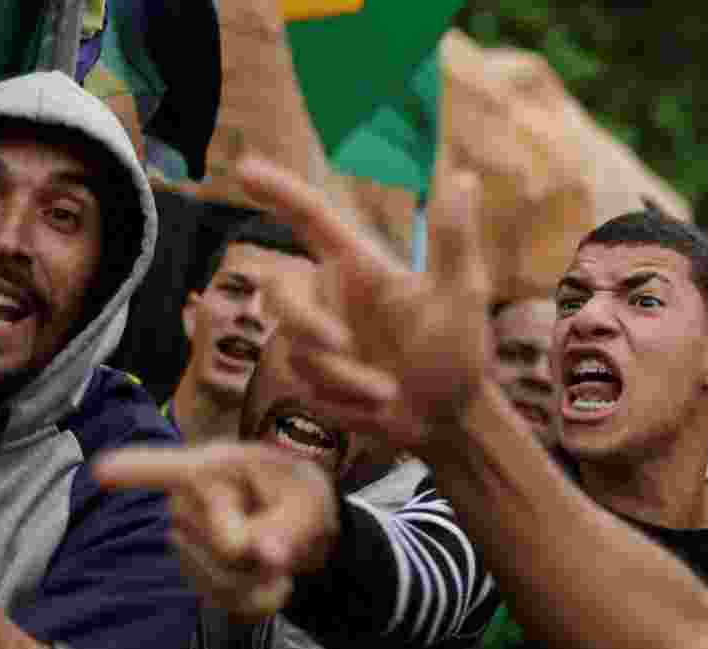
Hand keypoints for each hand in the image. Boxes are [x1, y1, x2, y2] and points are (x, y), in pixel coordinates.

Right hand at [94, 442, 338, 618]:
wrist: (298, 522)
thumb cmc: (298, 496)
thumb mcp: (309, 503)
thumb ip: (288, 528)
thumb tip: (267, 556)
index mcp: (214, 469)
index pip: (166, 469)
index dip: (134, 471)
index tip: (101, 471)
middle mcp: (187, 500)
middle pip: (224, 548)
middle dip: (262, 554)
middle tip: (285, 537)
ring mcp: (183, 538)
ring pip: (224, 583)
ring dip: (262, 581)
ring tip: (277, 556)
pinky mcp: (192, 571)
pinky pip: (227, 604)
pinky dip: (260, 600)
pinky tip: (269, 580)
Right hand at [234, 156, 491, 449]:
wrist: (446, 419)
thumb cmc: (457, 351)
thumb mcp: (461, 295)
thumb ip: (452, 240)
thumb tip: (463, 176)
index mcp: (359, 265)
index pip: (310, 219)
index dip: (278, 192)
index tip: (244, 168)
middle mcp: (330, 295)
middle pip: (279, 290)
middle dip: (305, 322)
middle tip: (341, 346)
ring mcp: (316, 338)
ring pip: (297, 348)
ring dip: (347, 377)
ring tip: (389, 394)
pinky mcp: (312, 376)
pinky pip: (306, 384)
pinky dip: (345, 400)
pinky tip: (376, 408)